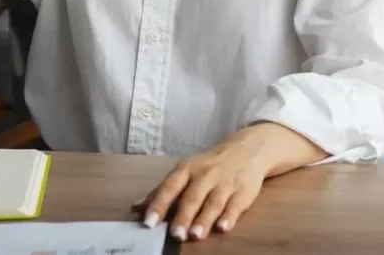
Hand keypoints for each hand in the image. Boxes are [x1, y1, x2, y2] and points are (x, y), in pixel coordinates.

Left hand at [134, 123, 326, 241]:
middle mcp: (205, 175)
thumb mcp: (185, 171)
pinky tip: (223, 227)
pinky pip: (235, 205)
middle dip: (183, 216)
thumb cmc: (209, 165)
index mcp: (186, 169)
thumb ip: (162, 191)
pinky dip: (229, 216)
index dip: (158, 204)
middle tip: (175, 234)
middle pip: (192, 197)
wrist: (247, 149)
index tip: (148, 222)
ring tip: (196, 235)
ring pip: (213, 203)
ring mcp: (225, 183)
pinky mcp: (243, 191)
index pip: (170, 187)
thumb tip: (136, 208)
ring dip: (204, 220)